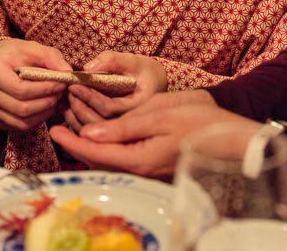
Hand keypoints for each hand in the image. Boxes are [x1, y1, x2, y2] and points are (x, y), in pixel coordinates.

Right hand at [0, 38, 72, 131]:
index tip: (62, 83)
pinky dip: (37, 120)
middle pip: (22, 109)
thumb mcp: (32, 48)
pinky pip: (20, 127)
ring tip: (57, 100)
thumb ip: (50, 57)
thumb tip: (67, 72)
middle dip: (48, 102)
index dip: (45, 89)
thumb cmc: (14, 53)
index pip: (21, 89)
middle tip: (62, 93)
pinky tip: (48, 108)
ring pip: (22, 122)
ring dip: (45, 114)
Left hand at [50, 90, 257, 178]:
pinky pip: (124, 159)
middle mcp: (140, 169)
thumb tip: (89, 134)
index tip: (54, 130)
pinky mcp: (156, 165)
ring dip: (91, 145)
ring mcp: (149, 170)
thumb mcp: (159, 116)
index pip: (95, 152)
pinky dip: (108, 147)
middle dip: (77, 144)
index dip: (71, 142)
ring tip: (75, 127)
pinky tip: (104, 136)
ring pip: (110, 160)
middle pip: (99, 160)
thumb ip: (122, 127)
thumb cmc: (200, 123)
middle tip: (59, 126)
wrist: (233, 139)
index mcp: (138, 158)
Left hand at [63, 51, 166, 133]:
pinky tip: (70, 112)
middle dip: (79, 108)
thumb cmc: (145, 72)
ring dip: (75, 118)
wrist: (156, 87)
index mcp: (140, 107)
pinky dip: (78, 126)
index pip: (109, 108)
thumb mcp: (134, 60)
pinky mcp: (115, 139)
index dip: (89, 96)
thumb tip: (87, 69)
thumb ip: (113, 60)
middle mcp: (132, 126)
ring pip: (94, 135)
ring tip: (67, 100)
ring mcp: (124, 136)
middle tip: (68, 92)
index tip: (74, 84)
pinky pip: (94, 139)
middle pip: (99, 124)